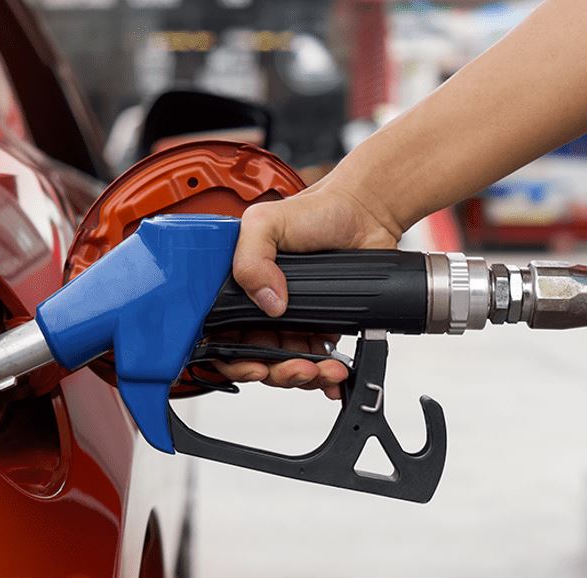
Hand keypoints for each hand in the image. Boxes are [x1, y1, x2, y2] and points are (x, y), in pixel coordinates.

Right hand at [212, 183, 403, 397]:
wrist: (364, 214)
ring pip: (287, 366)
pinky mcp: (321, 327)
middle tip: (298, 367)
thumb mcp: (266, 221)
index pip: (222, 336)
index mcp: (239, 287)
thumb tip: (266, 301)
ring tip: (324, 369)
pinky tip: (334, 374)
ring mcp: (291, 320)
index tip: (256, 365)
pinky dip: (325, 375)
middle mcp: (261, 307)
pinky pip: (317, 362)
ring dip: (304, 376)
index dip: (234, 359)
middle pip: (256, 359)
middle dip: (277, 372)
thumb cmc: (315, 211)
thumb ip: (250, 257)